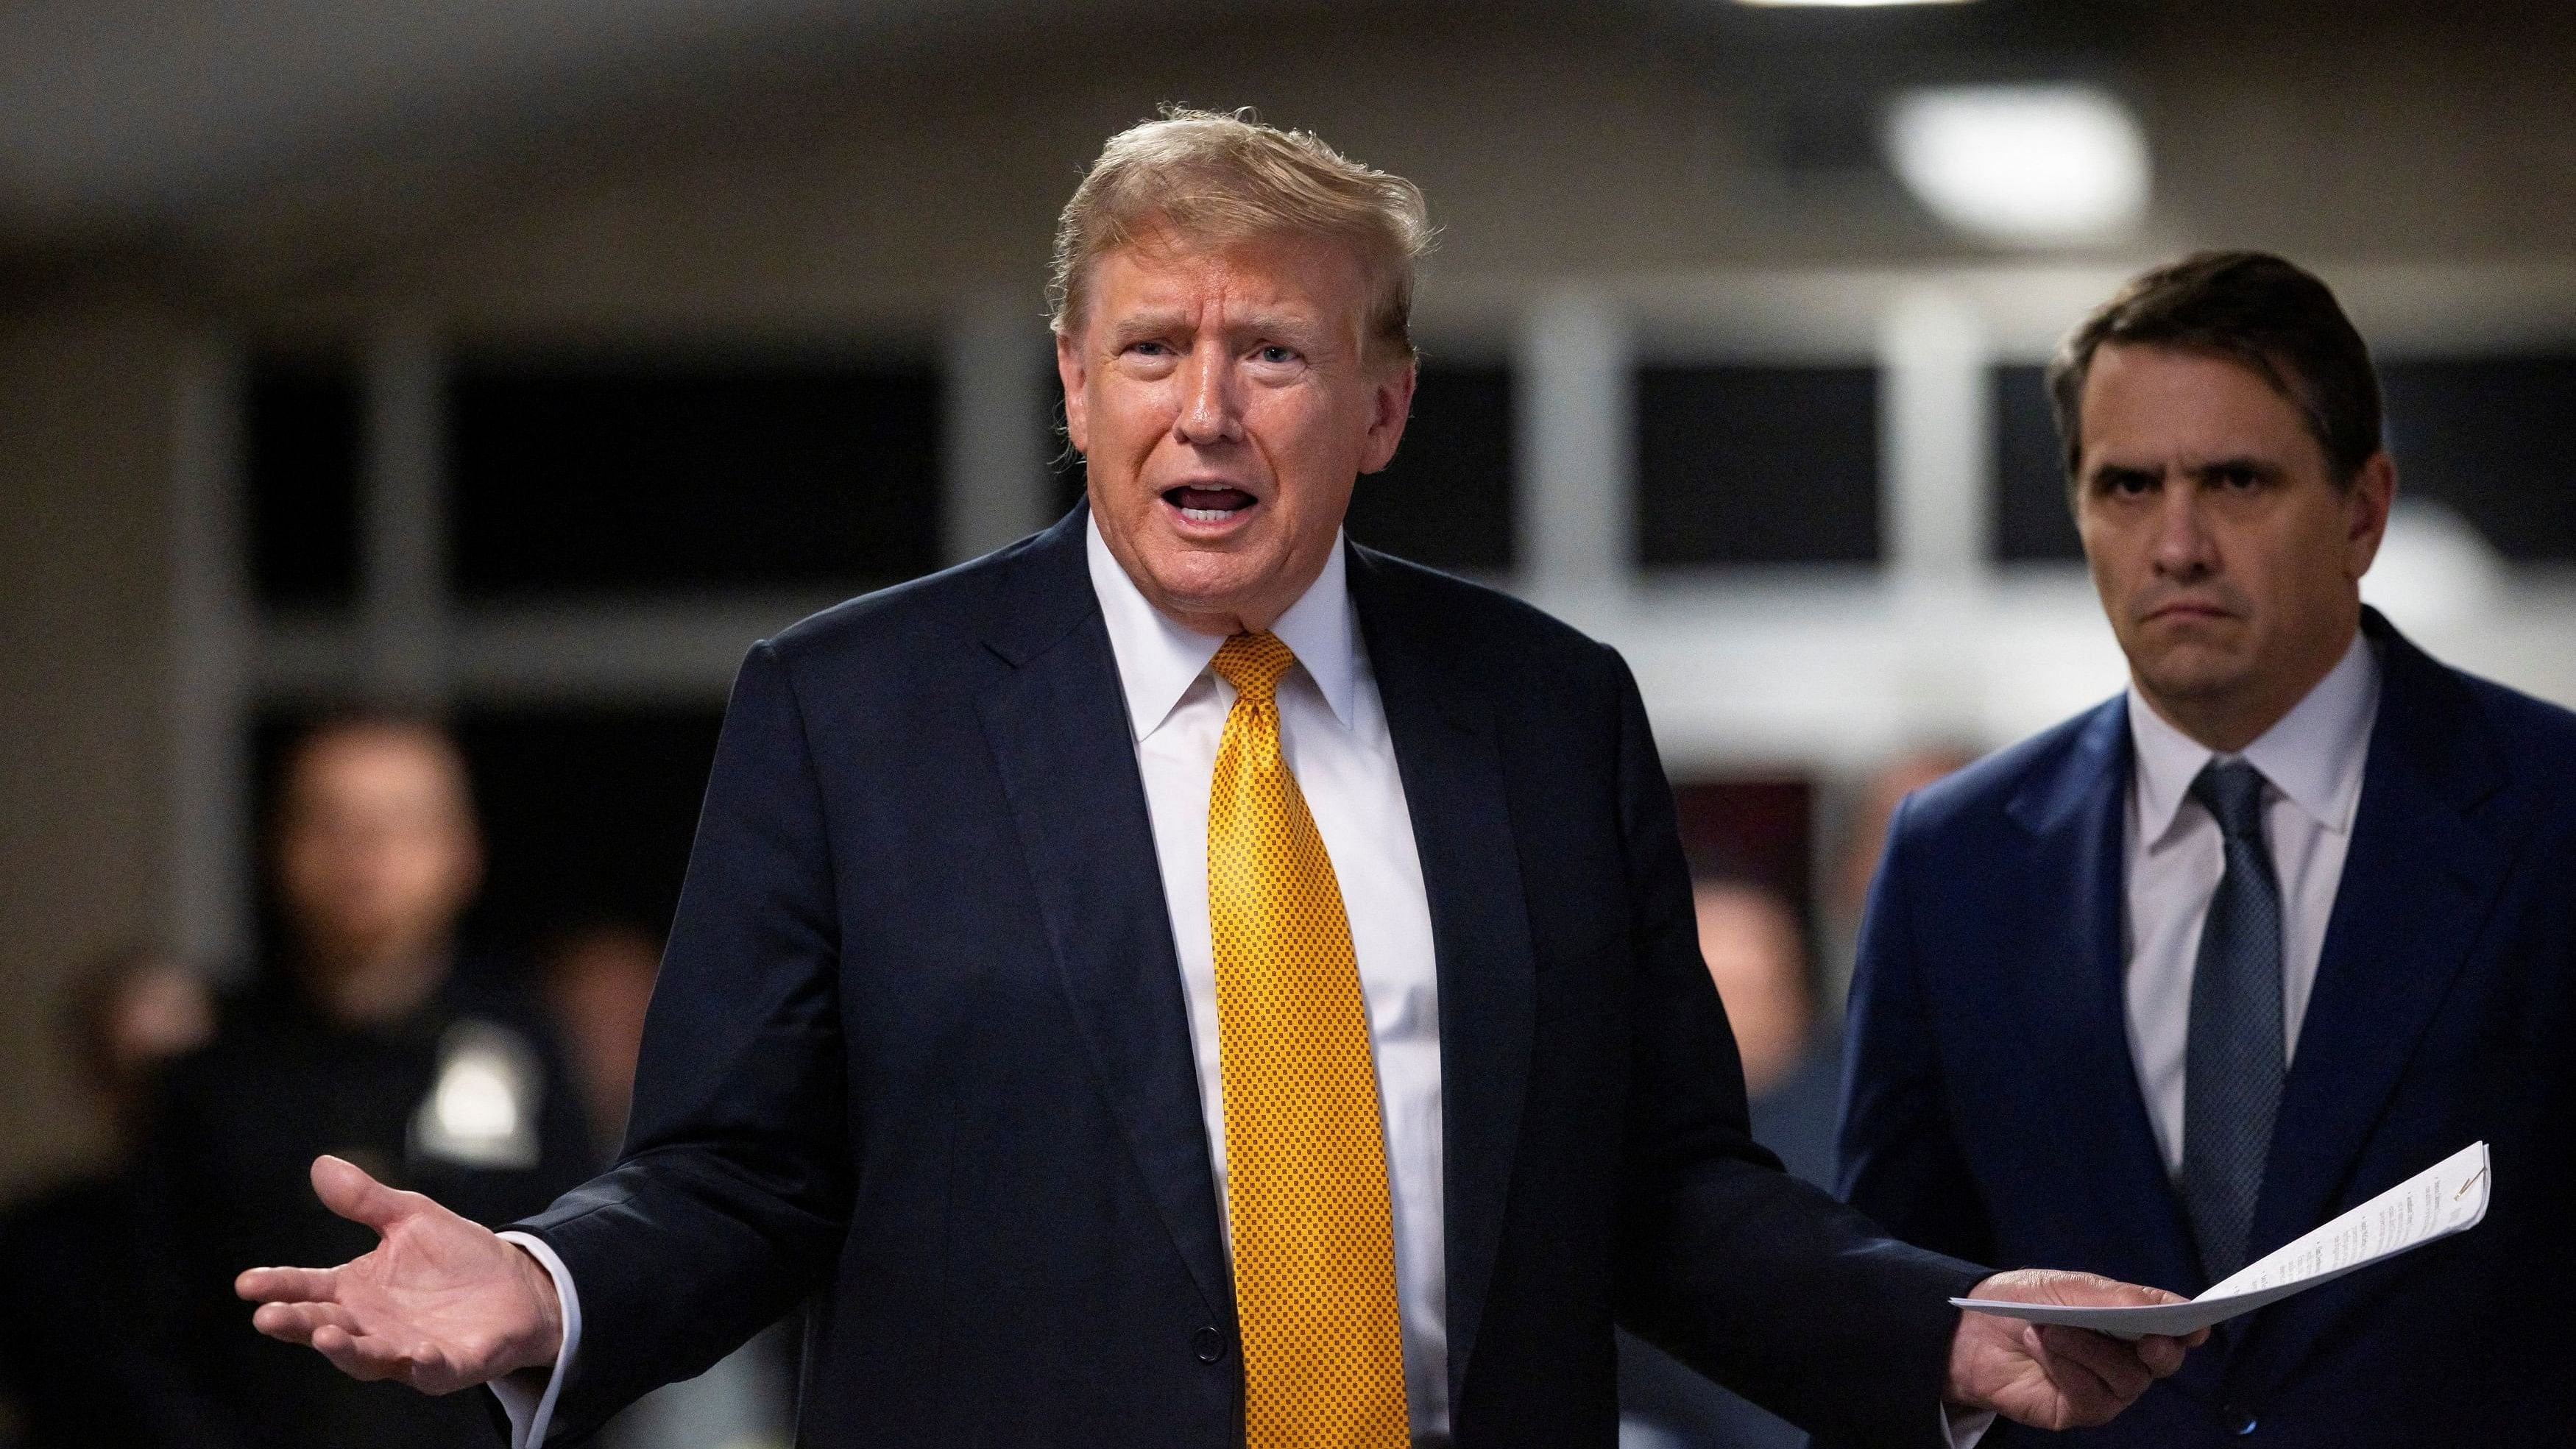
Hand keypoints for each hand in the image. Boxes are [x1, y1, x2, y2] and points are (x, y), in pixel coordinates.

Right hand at [235, 1155, 563, 1394]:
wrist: (518, 1285)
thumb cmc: (455, 1256)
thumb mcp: (411, 1217)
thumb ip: (366, 1200)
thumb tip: (322, 1165)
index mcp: (356, 1289)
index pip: (308, 1288)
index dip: (279, 1285)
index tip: (247, 1282)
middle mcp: (372, 1325)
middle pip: (326, 1326)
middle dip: (297, 1323)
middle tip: (269, 1316)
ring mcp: (407, 1349)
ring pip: (368, 1357)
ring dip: (345, 1349)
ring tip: (323, 1335)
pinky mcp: (448, 1365)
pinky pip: (430, 1370)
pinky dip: (419, 1364)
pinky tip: (412, 1354)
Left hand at [1946, 1269, 2207, 1430]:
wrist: (1973, 1330)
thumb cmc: (2025, 1301)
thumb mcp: (2071, 1288)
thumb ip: (2122, 1299)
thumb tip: (2175, 1307)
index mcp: (2128, 1320)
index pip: (2171, 1326)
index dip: (2188, 1327)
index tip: (2196, 1326)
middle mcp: (2125, 1357)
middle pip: (2163, 1362)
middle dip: (2158, 1349)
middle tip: (2146, 1338)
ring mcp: (2105, 1387)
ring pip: (2128, 1380)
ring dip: (2088, 1350)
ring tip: (2050, 1331)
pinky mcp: (2080, 1410)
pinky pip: (2094, 1397)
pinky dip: (2068, 1369)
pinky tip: (2043, 1351)